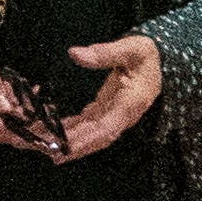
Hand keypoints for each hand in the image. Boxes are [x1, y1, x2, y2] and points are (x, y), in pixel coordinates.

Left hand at [53, 33, 164, 163]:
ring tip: (44, 145)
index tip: (66, 148)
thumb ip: (105, 52)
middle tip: (47, 152)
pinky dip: (69, 129)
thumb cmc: (147, 55)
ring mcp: (113, 115)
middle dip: (72, 147)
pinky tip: (51, 131)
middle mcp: (122, 115)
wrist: (158, 62)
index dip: (86, 140)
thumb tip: (76, 54)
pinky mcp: (105, 111)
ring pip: (89, 134)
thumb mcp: (132, 48)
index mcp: (130, 103)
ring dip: (68, 141)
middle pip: (95, 137)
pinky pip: (86, 125)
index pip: (107, 128)